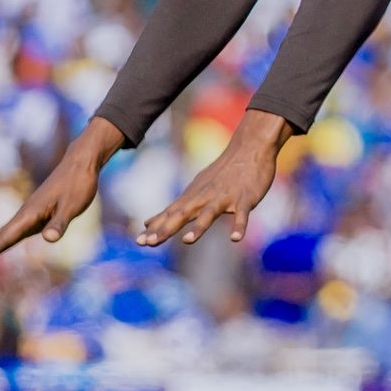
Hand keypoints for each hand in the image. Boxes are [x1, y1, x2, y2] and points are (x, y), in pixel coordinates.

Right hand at [0, 118, 124, 275]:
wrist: (80, 163)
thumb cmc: (78, 184)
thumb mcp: (74, 205)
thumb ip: (60, 223)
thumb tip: (50, 239)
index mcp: (28, 215)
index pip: (2, 240)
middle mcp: (22, 216)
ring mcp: (26, 215)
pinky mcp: (33, 215)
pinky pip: (9, 233)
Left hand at [137, 109, 292, 248]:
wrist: (251, 148)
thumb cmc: (222, 172)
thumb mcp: (195, 189)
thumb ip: (174, 209)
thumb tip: (148, 223)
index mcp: (193, 197)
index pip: (171, 215)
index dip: (156, 228)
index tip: (139, 242)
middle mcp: (205, 198)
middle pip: (184, 214)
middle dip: (167, 229)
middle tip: (150, 243)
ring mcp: (225, 198)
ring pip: (210, 213)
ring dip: (199, 227)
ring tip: (187, 241)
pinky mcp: (245, 199)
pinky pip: (241, 214)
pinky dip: (239, 226)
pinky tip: (235, 238)